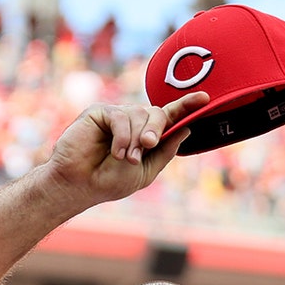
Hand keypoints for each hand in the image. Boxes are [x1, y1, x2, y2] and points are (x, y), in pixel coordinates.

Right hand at [46, 92, 209, 206]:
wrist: (80, 185)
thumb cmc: (109, 181)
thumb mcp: (145, 171)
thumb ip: (165, 150)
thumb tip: (186, 128)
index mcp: (147, 135)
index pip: (170, 117)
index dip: (187, 106)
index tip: (205, 99)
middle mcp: (134, 122)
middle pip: (158, 113)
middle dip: (157, 129)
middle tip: (148, 145)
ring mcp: (117, 116)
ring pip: (140, 114)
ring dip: (136, 139)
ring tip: (124, 158)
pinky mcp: (100, 112)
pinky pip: (121, 117)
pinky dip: (122, 137)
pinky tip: (115, 152)